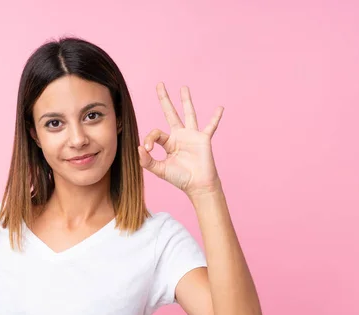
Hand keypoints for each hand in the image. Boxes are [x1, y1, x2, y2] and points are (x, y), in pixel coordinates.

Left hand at [138, 83, 223, 197]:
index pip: (156, 132)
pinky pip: (211, 126)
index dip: (149, 139)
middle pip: (170, 113)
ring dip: (186, 101)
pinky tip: (220, 108)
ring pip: (189, 114)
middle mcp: (179, 136)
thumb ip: (147, 161)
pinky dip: (215, 118)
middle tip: (159, 84)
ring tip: (183, 87)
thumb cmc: (180, 179)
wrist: (197, 186)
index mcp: (168, 142)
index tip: (148, 149)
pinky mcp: (204, 139)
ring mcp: (192, 136)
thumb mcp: (160, 170)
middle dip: (164, 99)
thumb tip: (138, 148)